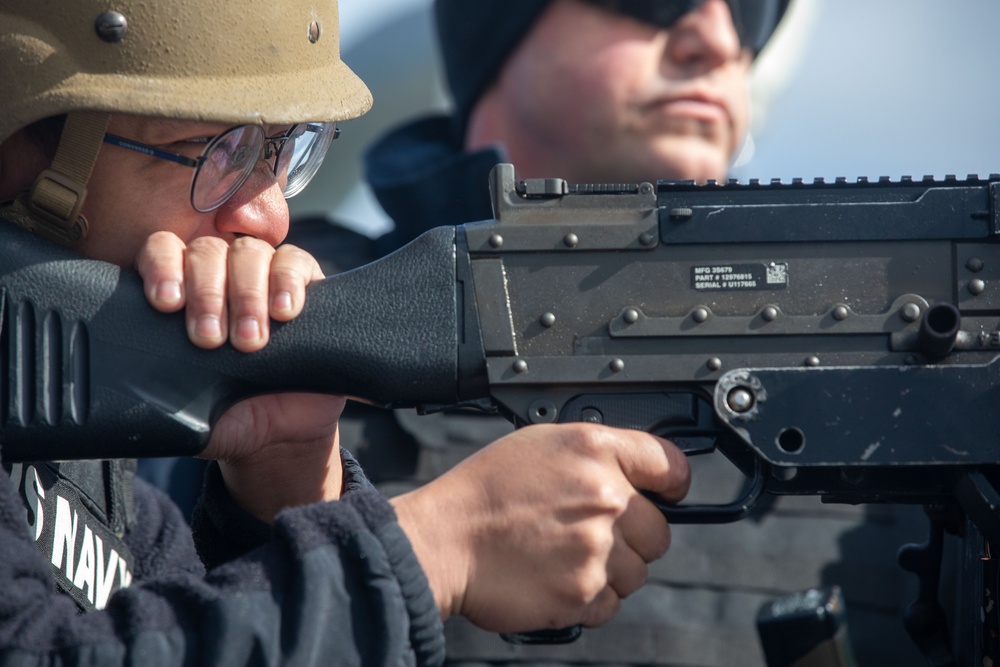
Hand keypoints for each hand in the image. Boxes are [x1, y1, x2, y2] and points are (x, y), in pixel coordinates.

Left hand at [136, 231, 343, 520]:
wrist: (285, 431)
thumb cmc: (231, 414)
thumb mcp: (191, 411)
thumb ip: (166, 396)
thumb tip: (140, 392)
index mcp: (184, 293)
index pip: (163, 252)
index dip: (163, 268)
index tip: (166, 304)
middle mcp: (222, 274)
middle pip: (207, 252)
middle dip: (207, 295)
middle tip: (210, 340)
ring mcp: (263, 273)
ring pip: (248, 254)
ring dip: (246, 295)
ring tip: (250, 340)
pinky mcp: (304, 280)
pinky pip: (294, 262)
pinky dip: (287, 282)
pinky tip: (284, 312)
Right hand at [391, 423, 689, 632]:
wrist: (444, 539)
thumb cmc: (483, 491)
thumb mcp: (540, 443)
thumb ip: (596, 455)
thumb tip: (633, 476)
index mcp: (595, 450)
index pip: (670, 463)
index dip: (673, 481)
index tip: (670, 492)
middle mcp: (605, 498)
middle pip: (660, 530)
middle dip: (634, 535)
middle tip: (592, 533)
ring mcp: (597, 549)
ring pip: (638, 572)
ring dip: (611, 569)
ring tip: (566, 556)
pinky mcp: (583, 594)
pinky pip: (611, 603)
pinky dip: (589, 598)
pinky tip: (556, 577)